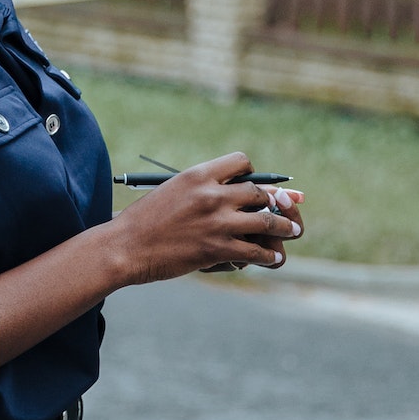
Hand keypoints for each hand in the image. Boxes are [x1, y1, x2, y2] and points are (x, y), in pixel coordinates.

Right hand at [109, 152, 304, 283]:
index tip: (254, 184)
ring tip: (292, 231)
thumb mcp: (173, 190)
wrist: (125, 247)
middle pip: (259, 192)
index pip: (242, 162)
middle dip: (274, 201)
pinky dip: (268, 255)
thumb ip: (202, 189)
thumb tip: (234, 193)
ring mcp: (218, 222)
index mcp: (199, 174)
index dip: (252, 173)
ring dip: (284, 227)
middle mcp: (212, 194)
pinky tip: (272, 257)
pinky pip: (256, 251)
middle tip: (284, 207)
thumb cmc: (145, 220)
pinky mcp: (218, 249)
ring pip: (267, 221)